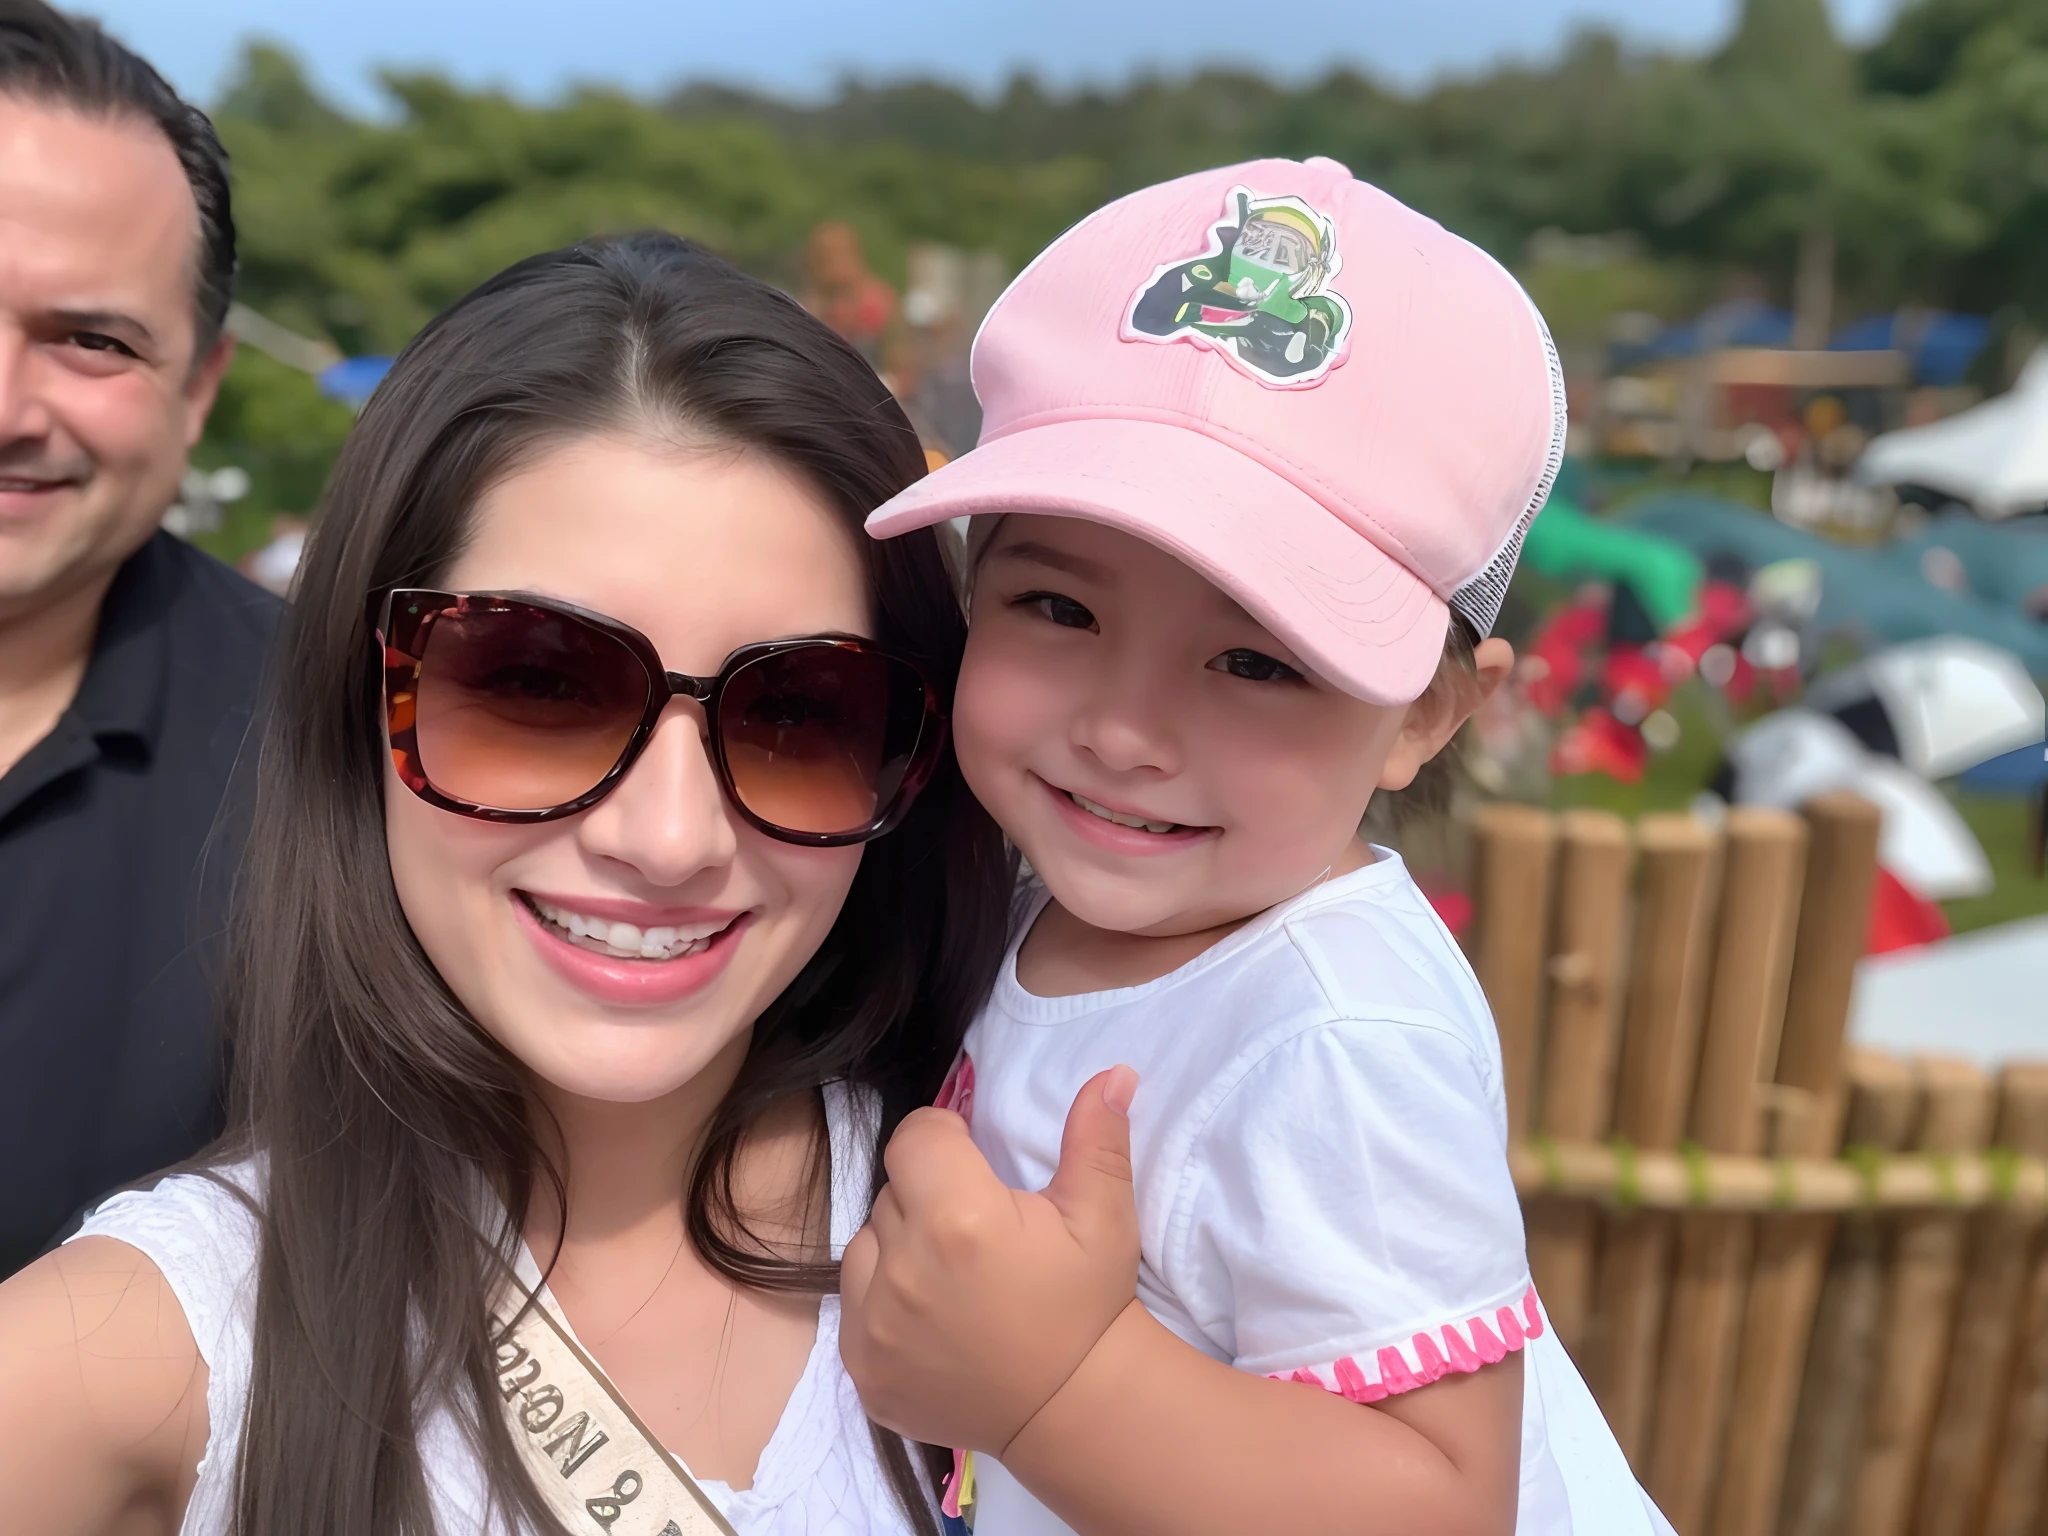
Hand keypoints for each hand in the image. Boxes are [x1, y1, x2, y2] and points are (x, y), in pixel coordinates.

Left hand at [840, 1066, 1139, 1453]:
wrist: (1073, 1409)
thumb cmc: (1087, 1304)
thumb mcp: (1104, 1217)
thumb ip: (1096, 1138)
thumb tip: (1113, 1073)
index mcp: (958, 1218)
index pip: (914, 1137)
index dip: (945, 1139)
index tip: (974, 1163)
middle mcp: (903, 1268)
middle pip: (892, 1192)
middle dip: (927, 1195)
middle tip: (977, 1228)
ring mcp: (875, 1324)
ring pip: (865, 1247)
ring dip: (898, 1247)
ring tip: (951, 1273)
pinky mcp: (863, 1367)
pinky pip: (854, 1308)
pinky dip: (883, 1304)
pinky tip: (932, 1318)